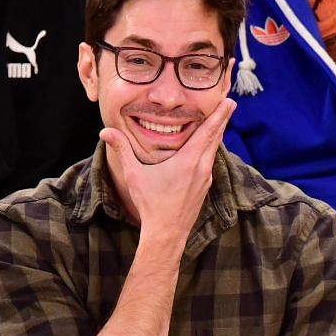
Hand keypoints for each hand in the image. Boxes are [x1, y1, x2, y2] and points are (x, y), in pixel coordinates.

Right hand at [98, 97, 235, 241]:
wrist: (167, 233)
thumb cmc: (150, 204)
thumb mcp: (134, 175)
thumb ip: (122, 150)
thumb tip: (105, 132)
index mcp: (189, 161)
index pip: (208, 132)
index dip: (219, 115)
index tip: (230, 101)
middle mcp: (202, 168)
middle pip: (216, 138)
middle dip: (222, 119)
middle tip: (229, 103)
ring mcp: (205, 179)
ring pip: (214, 151)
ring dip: (216, 135)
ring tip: (219, 121)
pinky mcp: (204, 187)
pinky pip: (209, 162)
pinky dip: (210, 150)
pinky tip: (206, 148)